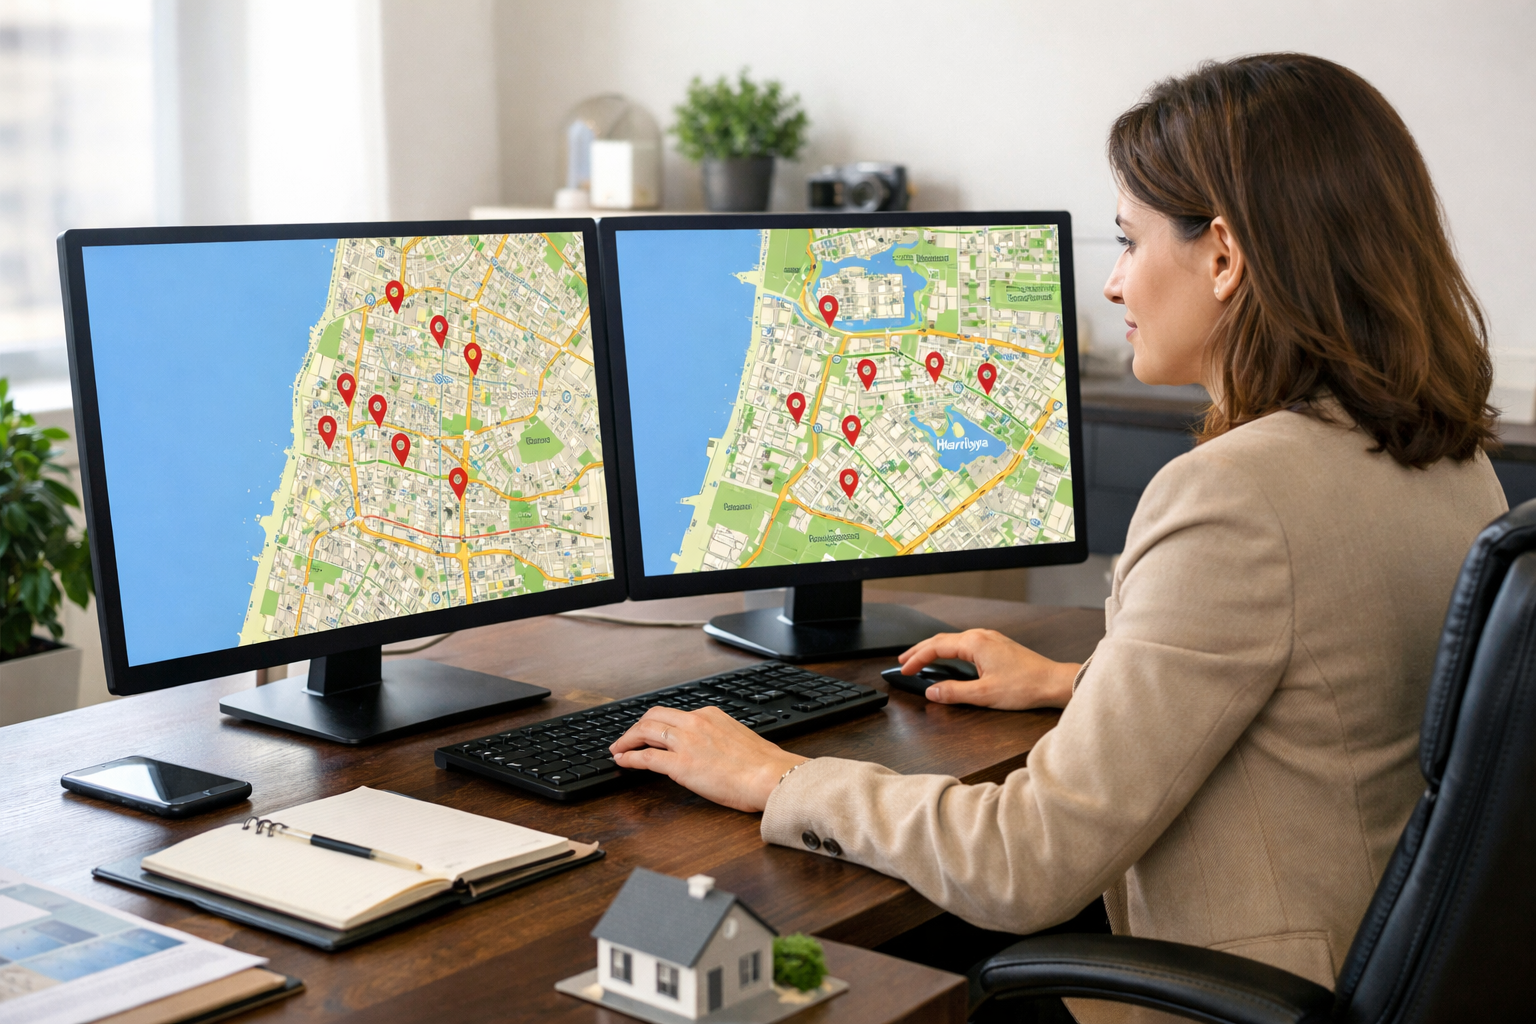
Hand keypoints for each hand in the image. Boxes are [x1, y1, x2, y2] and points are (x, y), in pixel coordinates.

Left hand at [609, 706, 806, 812]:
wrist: (770, 776)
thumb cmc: (762, 764)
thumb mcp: (738, 738)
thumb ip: (718, 737)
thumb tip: (710, 749)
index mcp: (709, 715)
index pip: (674, 714)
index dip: (655, 722)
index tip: (648, 730)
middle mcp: (694, 723)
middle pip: (653, 717)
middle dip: (635, 726)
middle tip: (626, 738)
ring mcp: (685, 743)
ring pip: (645, 732)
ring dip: (627, 739)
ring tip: (618, 749)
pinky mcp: (680, 765)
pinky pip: (645, 757)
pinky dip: (629, 757)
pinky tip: (622, 761)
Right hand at [898, 628, 1079, 709]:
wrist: (1053, 682)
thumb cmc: (1025, 686)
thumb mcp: (985, 694)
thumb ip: (954, 692)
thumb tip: (931, 691)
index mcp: (974, 643)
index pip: (935, 648)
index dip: (916, 659)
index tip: (904, 670)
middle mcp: (981, 636)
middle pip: (941, 640)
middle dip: (919, 651)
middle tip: (903, 661)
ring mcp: (990, 639)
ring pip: (953, 640)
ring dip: (934, 649)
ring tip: (920, 658)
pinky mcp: (997, 645)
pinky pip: (965, 643)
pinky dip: (949, 650)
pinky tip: (948, 658)